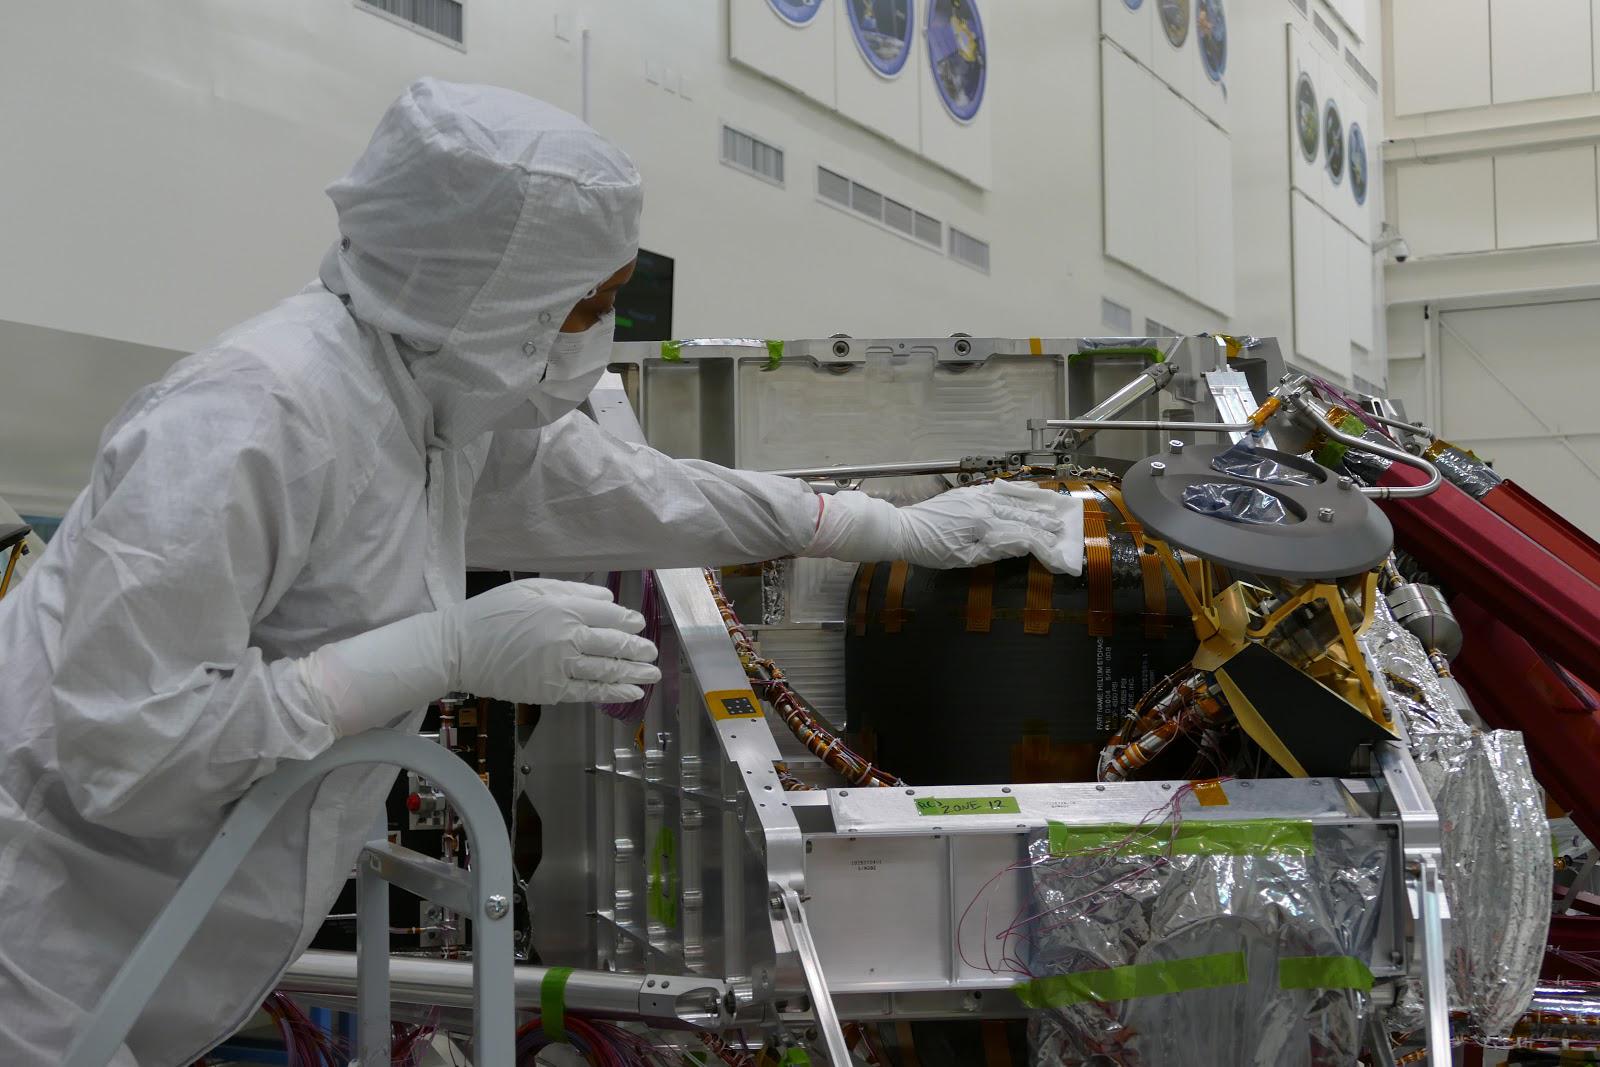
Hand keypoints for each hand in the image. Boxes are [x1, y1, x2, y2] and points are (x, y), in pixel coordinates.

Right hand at [449, 578, 659, 704]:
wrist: (458, 648)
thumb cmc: (493, 613)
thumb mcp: (532, 588)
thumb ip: (573, 591)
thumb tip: (608, 599)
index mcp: (563, 608)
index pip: (609, 615)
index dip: (629, 620)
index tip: (639, 624)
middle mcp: (566, 637)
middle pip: (613, 643)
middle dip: (638, 648)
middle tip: (652, 651)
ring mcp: (559, 667)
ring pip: (607, 670)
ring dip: (634, 672)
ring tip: (653, 673)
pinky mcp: (550, 691)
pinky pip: (589, 692)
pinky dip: (613, 692)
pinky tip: (631, 692)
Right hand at [803, 481, 1084, 573]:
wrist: (901, 531)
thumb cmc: (926, 522)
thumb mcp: (957, 505)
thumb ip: (981, 504)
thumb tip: (1006, 506)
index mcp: (981, 496)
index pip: (1018, 497)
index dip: (1040, 501)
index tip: (1058, 506)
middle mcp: (985, 506)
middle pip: (1026, 511)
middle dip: (1050, 518)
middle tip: (1070, 523)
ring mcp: (983, 523)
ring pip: (1023, 525)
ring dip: (1047, 534)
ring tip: (1065, 540)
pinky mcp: (978, 543)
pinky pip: (1011, 543)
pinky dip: (1030, 546)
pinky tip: (1042, 550)